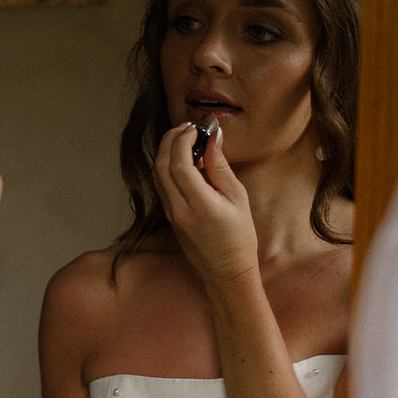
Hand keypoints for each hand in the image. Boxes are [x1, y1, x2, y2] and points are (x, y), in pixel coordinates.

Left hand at [151, 122, 258, 288]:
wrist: (226, 270)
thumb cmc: (239, 236)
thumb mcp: (237, 198)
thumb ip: (220, 166)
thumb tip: (211, 137)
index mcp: (199, 205)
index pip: (179, 164)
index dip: (183, 139)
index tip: (196, 127)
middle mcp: (179, 210)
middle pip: (161, 165)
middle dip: (170, 139)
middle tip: (187, 127)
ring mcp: (171, 214)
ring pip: (158, 175)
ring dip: (167, 151)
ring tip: (186, 139)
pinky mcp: (169, 216)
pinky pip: (162, 185)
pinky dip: (168, 166)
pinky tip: (184, 159)